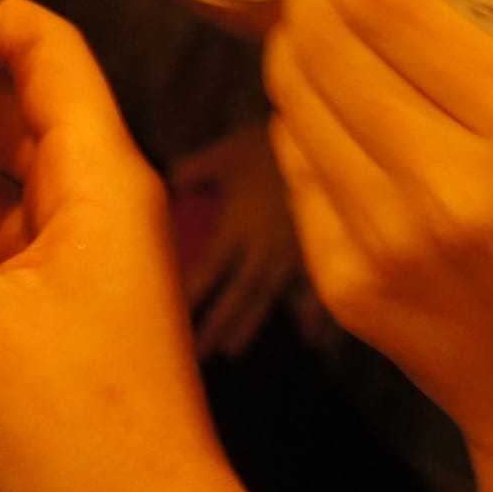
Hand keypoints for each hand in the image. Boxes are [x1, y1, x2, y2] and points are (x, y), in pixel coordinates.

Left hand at [170, 123, 304, 358]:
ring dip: (250, 324)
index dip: (191, 295)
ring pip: (271, 297)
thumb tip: (168, 184)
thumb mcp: (226, 153)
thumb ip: (192, 170)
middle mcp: (266, 247)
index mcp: (239, 225)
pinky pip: (320, 290)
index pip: (209, 269)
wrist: (323, 138)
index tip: (170, 320)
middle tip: (196, 353)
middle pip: (238, 294)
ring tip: (231, 349)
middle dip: (217, 324)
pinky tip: (310, 341)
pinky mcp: (324, 252)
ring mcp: (298, 253)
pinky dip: (315, 318)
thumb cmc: (269, 144)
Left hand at [265, 0, 492, 491]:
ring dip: (290, 43)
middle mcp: (456, 189)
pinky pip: (292, 167)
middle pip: (325, 41)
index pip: (390, 6)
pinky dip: (297, 120)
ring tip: (311, 20)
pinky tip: (327, 105)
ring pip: (293, 98)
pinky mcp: (347, 284)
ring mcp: (391, 243)